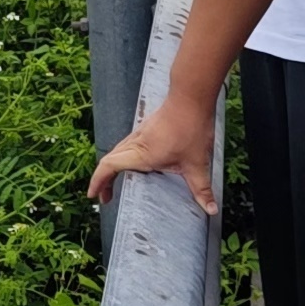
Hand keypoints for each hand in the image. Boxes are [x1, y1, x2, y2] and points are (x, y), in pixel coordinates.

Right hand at [88, 90, 219, 215]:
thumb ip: (201, 188)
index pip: (109, 166)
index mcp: (142, 154)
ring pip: (117, 152)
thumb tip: (211, 209)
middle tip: (105, 197)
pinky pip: (127, 145)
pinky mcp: (147, 127)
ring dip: (112, 168)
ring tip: (116, 183)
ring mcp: (140, 133)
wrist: (191, 96)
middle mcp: (136, 143)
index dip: (98, 181)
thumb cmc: (191, 126)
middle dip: (103, 180)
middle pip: (109, 160)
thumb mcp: (197, 162)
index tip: (93, 195)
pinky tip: (135, 163)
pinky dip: (122, 157)